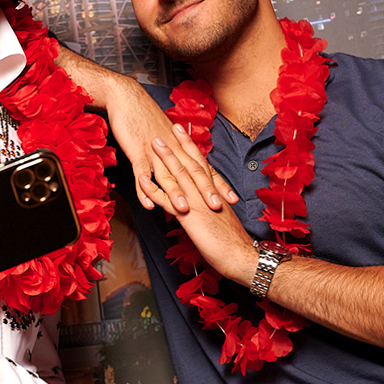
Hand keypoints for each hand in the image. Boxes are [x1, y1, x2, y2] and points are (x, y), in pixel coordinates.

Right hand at [107, 75, 237, 213]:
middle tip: (217, 207)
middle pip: (192, 172)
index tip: (232, 199)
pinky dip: (144, 190)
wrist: (128, 98)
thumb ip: (178, 152)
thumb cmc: (147, 117)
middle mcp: (173, 150)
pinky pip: (142, 173)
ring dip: (175, 193)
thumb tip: (187, 168)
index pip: (205, 168)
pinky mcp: (137, 152)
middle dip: (204, 191)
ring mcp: (155, 151)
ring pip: (167, 175)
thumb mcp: (167, 134)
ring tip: (184, 210)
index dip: (219, 183)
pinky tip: (148, 204)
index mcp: (181, 147)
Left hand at [151, 133, 261, 283]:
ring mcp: (196, 203)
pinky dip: (153, 189)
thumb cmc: (233, 243)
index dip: (191, 147)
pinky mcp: (188, 218)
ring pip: (179, 176)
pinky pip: (167, 201)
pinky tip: (142, 180)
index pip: (202, 164)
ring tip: (154, 142)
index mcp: (214, 193)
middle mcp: (205, 194)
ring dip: (165, 158)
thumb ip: (209, 209)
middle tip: (168, 126)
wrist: (241, 257)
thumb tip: (201, 205)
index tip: (183, 132)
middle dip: (178, 144)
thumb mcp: (220, 221)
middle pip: (190, 163)